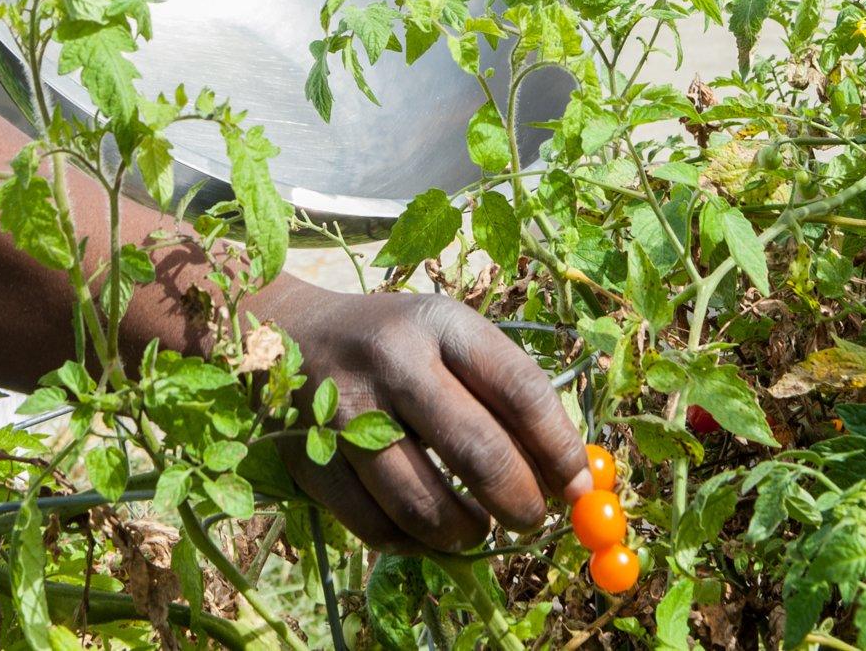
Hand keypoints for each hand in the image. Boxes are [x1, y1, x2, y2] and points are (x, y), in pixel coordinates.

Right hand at [251, 284, 593, 551]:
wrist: (287, 334)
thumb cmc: (396, 345)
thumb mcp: (449, 341)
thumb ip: (507, 398)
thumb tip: (574, 482)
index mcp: (440, 322)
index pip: (519, 389)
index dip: (559, 447)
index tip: (578, 486)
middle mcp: (392, 360)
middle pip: (477, 451)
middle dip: (520, 502)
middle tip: (532, 520)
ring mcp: (345, 412)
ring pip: (423, 504)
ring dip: (466, 533)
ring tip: (476, 527)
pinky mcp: (311, 459)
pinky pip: (376, 527)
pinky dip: (413, 543)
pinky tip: (426, 530)